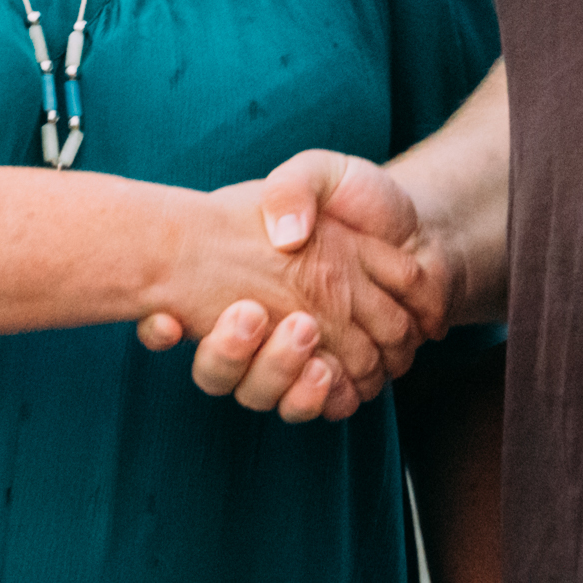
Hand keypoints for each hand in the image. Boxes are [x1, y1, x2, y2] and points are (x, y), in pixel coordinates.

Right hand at [140, 151, 457, 422]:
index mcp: (236, 283)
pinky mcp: (341, 376)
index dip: (160, 327)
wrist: (422, 230)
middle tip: (252, 315)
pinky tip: (328, 371)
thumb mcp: (321, 174)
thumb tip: (280, 235)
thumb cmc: (361, 199)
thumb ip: (293, 189)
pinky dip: (319, 397)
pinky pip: (317, 408)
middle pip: (217, 370)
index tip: (165, 320)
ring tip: (303, 341)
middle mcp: (258, 330)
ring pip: (262, 394)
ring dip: (274, 375)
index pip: (174, 317)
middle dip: (226, 353)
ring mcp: (297, 358)